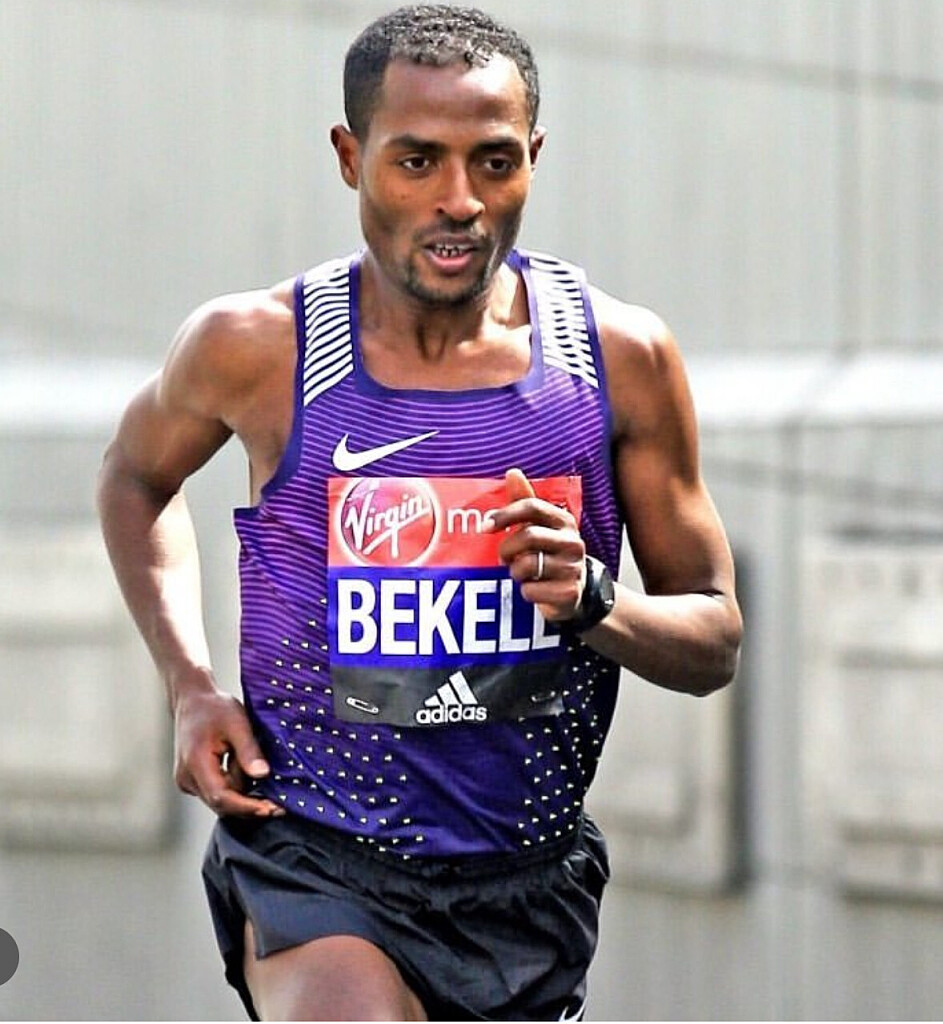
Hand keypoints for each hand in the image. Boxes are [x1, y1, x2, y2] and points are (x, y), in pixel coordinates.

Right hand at [173, 684, 284, 817]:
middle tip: (278, 804)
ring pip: (220, 798)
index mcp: (195, 763)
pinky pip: (216, 791)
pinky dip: (234, 785)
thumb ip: (248, 750)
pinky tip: (246, 769)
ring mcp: (187, 780)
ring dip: (242, 791)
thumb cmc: (214, 707)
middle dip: (249, 804)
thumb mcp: (237, 723)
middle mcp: (187, 777)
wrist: (192, 700)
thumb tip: (262, 775)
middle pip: (221, 803)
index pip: (221, 797)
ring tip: (257, 767)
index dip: (247, 807)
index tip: (271, 808)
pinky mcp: (192, 779)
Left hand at [488, 468, 585, 621]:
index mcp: (563, 521)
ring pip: (526, 566)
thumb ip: (525, 501)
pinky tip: (534, 589)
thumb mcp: (540, 526)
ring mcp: (573, 568)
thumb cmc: (549, 552)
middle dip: (506, 549)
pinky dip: (525, 592)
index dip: (506, 514)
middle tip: (503, 558)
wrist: (575, 590)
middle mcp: (573, 541)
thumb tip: (513, 472)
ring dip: (515, 572)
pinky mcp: (569, 593)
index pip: (532, 507)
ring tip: (522, 573)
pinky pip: (531, 591)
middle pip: (528, 536)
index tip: (485, 526)